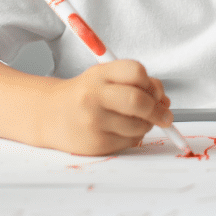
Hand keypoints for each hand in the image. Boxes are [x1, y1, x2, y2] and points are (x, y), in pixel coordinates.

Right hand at [42, 60, 171, 155]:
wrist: (49, 114)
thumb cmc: (85, 93)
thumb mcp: (106, 77)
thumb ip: (137, 83)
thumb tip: (165, 102)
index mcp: (100, 74)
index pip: (136, 72)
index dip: (153, 83)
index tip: (157, 93)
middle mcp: (94, 96)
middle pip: (139, 102)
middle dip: (158, 111)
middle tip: (166, 117)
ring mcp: (93, 122)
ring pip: (138, 126)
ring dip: (147, 125)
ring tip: (139, 121)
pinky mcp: (94, 144)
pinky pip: (128, 141)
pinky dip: (134, 137)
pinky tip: (122, 130)